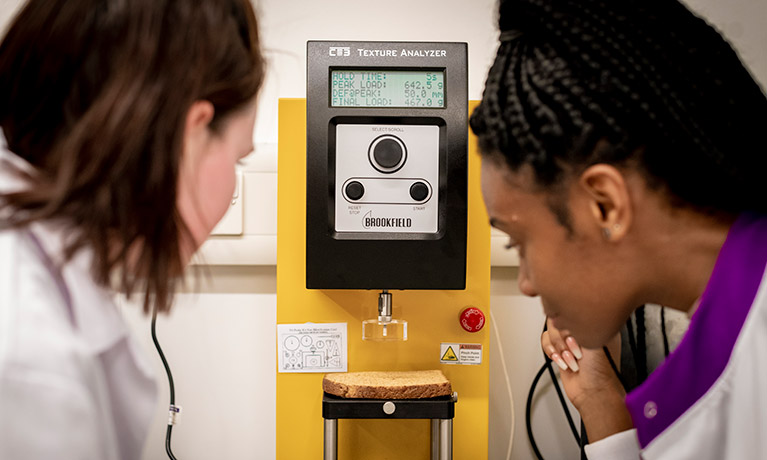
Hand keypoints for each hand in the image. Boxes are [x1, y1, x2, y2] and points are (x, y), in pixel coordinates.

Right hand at [541, 318, 632, 441]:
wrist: (593, 393)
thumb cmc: (601, 371)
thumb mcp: (593, 339)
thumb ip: (575, 323)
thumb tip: (559, 316)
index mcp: (596, 322)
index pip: (573, 308)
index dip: (570, 324)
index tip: (577, 338)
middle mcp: (582, 330)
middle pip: (558, 319)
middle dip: (563, 339)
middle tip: (575, 351)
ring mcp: (570, 340)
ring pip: (550, 331)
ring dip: (559, 348)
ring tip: (571, 360)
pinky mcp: (559, 350)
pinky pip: (545, 342)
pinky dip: (552, 353)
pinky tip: (563, 362)